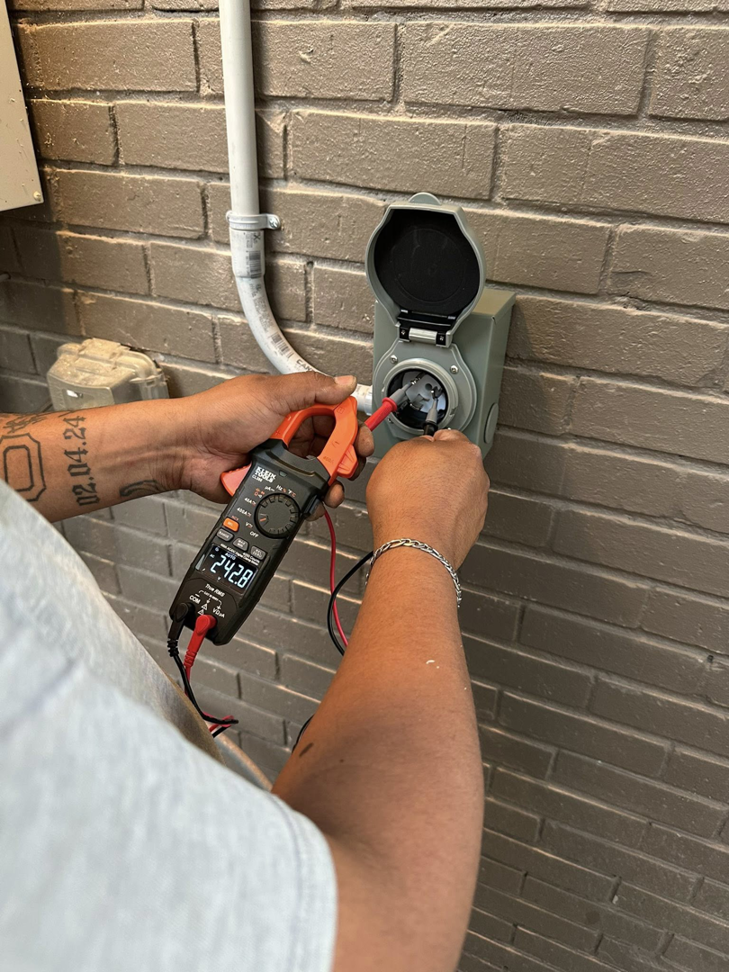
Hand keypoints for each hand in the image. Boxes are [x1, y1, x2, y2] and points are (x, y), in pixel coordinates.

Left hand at [162, 373, 374, 508]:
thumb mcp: (271, 393)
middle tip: (349, 468)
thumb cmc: (219, 415)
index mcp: (293, 407)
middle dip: (347, 460)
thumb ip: (312, 388)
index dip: (352, 429)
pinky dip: (311, 500)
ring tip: (334, 490)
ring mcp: (282, 460)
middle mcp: (290, 433)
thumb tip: (347, 383)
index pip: (335, 416)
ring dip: (332, 484)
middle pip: (333, 449)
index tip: (362, 442)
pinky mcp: (272, 483)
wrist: (187, 449)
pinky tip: (314, 501)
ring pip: (320, 475)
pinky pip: (299, 494)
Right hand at [366, 430, 488, 567]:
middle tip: (412, 479)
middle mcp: (478, 478)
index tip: (418, 453)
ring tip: (414, 503)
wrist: (413, 546)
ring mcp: (477, 507)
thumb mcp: (397, 453)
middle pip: (454, 466)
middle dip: (434, 471)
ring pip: (454, 493)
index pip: (448, 437)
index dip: (427, 445)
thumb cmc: (406, 503)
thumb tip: (420, 447)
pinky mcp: (470, 531)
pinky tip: (422, 519)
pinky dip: (440, 516)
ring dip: (438, 495)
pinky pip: (452, 516)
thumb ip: (416, 443)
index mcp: (465, 451)